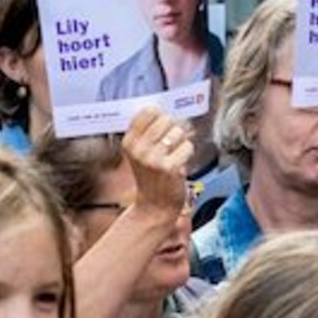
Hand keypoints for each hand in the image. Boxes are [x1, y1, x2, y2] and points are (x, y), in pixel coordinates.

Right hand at [121, 106, 191, 220]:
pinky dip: (187, 153)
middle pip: (166, 119)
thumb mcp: (141, 153)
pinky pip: (187, 146)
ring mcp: (153, 159)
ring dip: (181, 142)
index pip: (149, 111)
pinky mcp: (169, 167)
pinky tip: (179, 163)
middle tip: (170, 145)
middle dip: (173, 129)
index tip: (162, 127)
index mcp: (129, 142)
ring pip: (179, 131)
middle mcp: (139, 149)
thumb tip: (166, 110)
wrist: (154, 207)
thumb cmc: (151, 178)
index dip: (161, 116)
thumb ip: (148, 132)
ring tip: (174, 155)